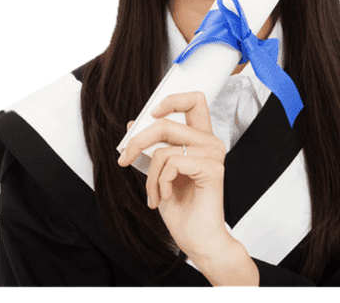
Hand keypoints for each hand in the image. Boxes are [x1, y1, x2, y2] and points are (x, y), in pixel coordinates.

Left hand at [118, 91, 231, 261]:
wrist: (198, 240)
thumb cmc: (182, 208)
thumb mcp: (160, 172)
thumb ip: (152, 147)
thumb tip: (132, 125)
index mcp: (201, 138)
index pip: (194, 100)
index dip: (172, 99)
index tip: (150, 113)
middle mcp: (211, 142)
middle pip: (167, 122)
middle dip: (138, 140)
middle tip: (125, 157)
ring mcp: (214, 154)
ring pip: (164, 148)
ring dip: (150, 176)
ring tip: (155, 194)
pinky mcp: (212, 169)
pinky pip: (172, 163)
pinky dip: (160, 183)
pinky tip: (165, 197)